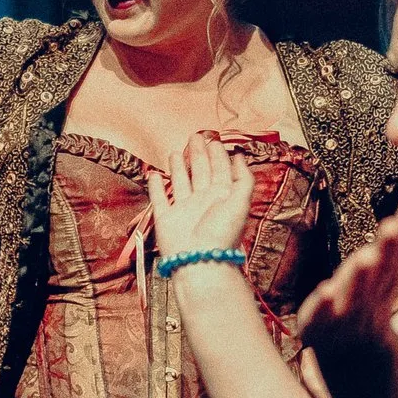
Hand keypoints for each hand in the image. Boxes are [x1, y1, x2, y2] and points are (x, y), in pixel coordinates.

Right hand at [144, 134, 254, 263]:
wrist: (200, 261)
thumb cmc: (222, 233)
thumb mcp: (240, 202)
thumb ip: (243, 179)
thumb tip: (241, 157)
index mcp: (221, 196)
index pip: (220, 170)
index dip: (218, 155)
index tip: (214, 140)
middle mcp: (203, 200)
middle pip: (200, 172)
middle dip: (198, 154)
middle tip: (195, 137)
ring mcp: (183, 209)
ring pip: (180, 182)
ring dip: (178, 167)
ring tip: (175, 152)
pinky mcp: (166, 217)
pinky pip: (159, 198)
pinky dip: (156, 186)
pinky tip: (154, 174)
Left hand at [296, 195, 397, 363]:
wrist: (352, 353)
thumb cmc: (370, 299)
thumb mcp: (389, 268)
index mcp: (387, 277)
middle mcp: (371, 293)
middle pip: (381, 270)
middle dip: (388, 249)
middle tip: (393, 226)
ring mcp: (347, 309)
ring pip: (357, 292)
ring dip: (361, 276)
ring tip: (365, 257)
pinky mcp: (321, 322)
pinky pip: (324, 314)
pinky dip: (326, 303)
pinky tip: (327, 291)